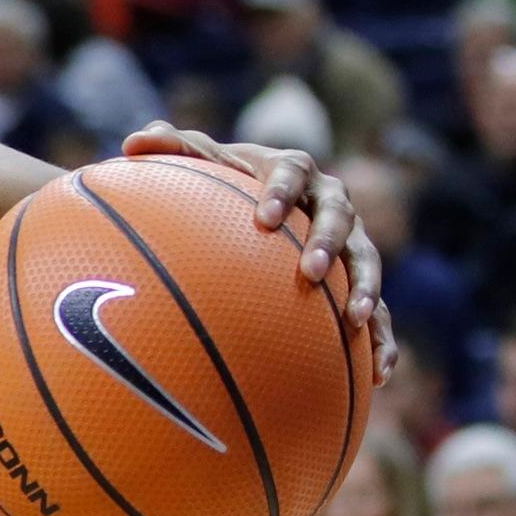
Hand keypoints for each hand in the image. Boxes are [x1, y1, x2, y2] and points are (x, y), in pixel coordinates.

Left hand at [122, 123, 394, 383]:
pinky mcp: (358, 279)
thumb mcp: (201, 163)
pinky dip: (383, 338)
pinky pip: (378, 310)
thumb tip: (133, 141)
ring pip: (366, 261)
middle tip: (308, 271)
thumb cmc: (227, 184)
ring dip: (366, 288)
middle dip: (326, 242)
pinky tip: (380, 374)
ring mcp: (350, 242)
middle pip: (338, 216)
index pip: (291, 173)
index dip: (281, 193)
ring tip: (354, 319)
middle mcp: (330, 202)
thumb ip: (173, 149)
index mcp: (293, 170)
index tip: (263, 219)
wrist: (264, 209)